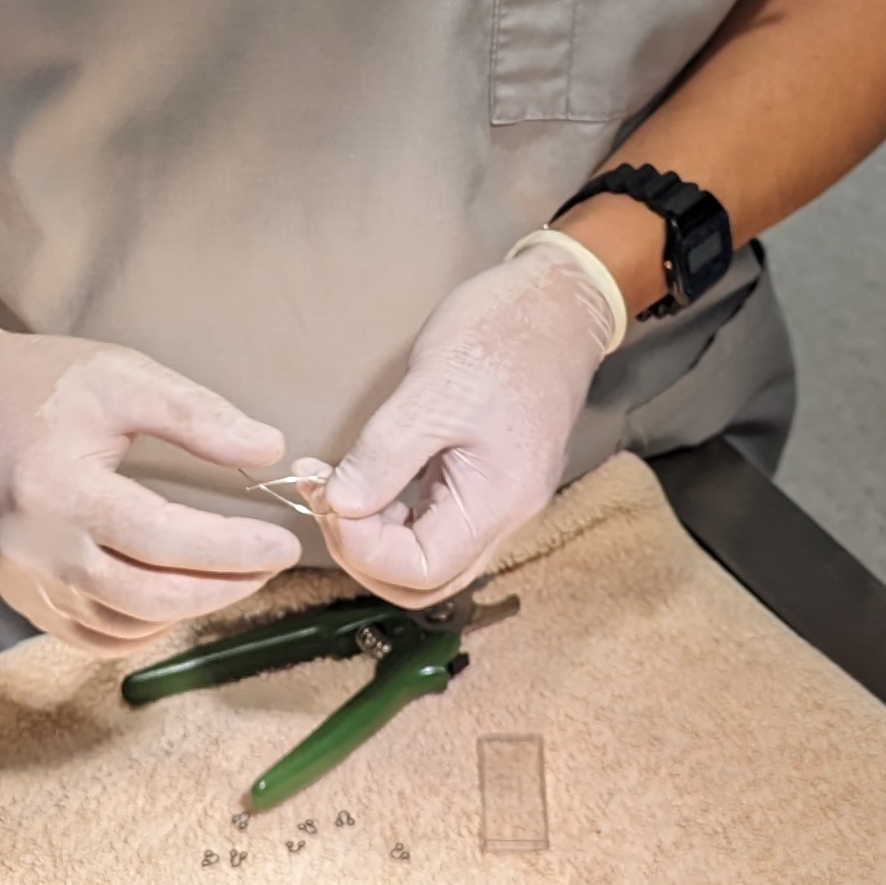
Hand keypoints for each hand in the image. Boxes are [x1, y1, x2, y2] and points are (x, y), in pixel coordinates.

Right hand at [0, 275, 295, 651]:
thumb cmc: (42, 382)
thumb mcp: (124, 377)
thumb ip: (197, 416)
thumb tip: (269, 451)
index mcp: (58, 488)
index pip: (160, 538)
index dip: (229, 548)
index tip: (283, 543)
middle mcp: (34, 546)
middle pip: (147, 594)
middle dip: (222, 586)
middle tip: (272, 563)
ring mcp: (22, 578)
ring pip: (123, 622)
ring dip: (189, 608)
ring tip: (235, 574)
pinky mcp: (19, 593)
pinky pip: (92, 633)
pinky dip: (143, 625)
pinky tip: (177, 596)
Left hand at [320, 239, 623, 608]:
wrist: (557, 302)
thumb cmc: (500, 335)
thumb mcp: (431, 389)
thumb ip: (383, 456)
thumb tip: (338, 507)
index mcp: (496, 501)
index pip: (421, 570)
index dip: (362, 548)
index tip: (328, 496)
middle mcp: (506, 516)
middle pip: (427, 582)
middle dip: (366, 555)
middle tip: (328, 500)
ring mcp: (502, 503)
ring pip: (433, 560)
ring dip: (379, 540)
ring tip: (341, 489)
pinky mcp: (491, 485)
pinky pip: (441, 528)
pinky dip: (398, 520)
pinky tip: (372, 483)